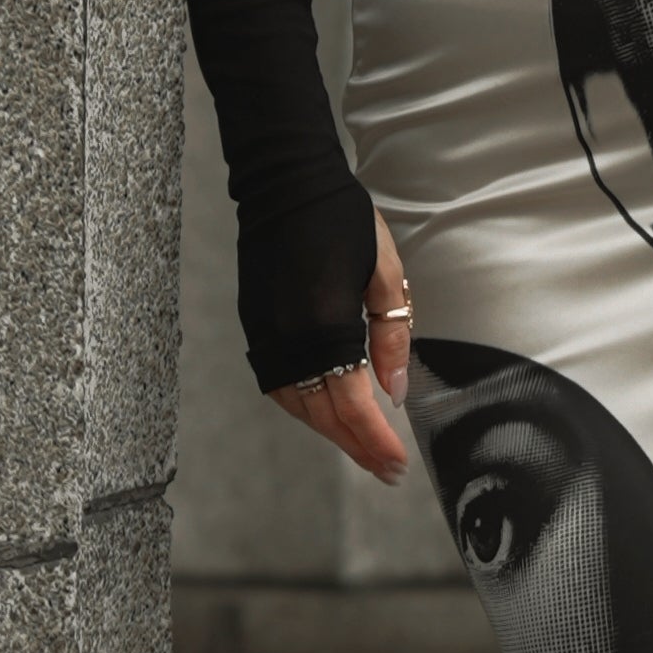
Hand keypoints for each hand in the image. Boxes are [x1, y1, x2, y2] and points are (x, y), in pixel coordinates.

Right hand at [270, 212, 412, 484]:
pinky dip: (305, 407)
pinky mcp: (254, 325)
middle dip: (356, 447)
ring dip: (330, 432)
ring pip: (297, 405)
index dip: (375, 440)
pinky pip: (279, 384)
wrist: (284, 181)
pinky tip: (325, 411)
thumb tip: (395, 390)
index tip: (398, 464)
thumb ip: (391, 334)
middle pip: (322, 415)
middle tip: (386, 470)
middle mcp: (288, 338)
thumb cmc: (342, 218)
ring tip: (361, 448)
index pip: (352, 403)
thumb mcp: (384, 271)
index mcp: (325, 324)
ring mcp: (265, 334)